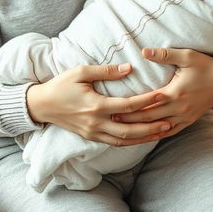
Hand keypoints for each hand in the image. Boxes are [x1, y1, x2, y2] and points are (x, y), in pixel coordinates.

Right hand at [26, 63, 173, 146]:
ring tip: (162, 132)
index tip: (162, 95)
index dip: (147, 101)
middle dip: (152, 126)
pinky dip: (131, 142)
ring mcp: (93, 133)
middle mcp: (96, 122)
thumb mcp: (81, 72)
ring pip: (124, 140)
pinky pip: (115, 143)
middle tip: (170, 121)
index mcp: (95, 105)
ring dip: (145, 137)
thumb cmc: (61, 85)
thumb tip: (128, 68)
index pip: (128, 105)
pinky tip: (143, 138)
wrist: (42, 105)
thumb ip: (106, 71)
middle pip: (130, 129)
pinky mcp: (91, 137)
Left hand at [112, 44, 212, 137]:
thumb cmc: (204, 63)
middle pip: (150, 118)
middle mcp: (180, 108)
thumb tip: (143, 51)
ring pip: (159, 128)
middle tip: (111, 121)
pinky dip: (157, 135)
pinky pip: (171, 131)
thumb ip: (164, 54)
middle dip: (131, 121)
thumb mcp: (185, 55)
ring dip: (141, 131)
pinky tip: (145, 137)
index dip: (131, 108)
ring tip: (123, 133)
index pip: (148, 103)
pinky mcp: (189, 120)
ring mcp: (185, 116)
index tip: (114, 109)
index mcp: (175, 92)